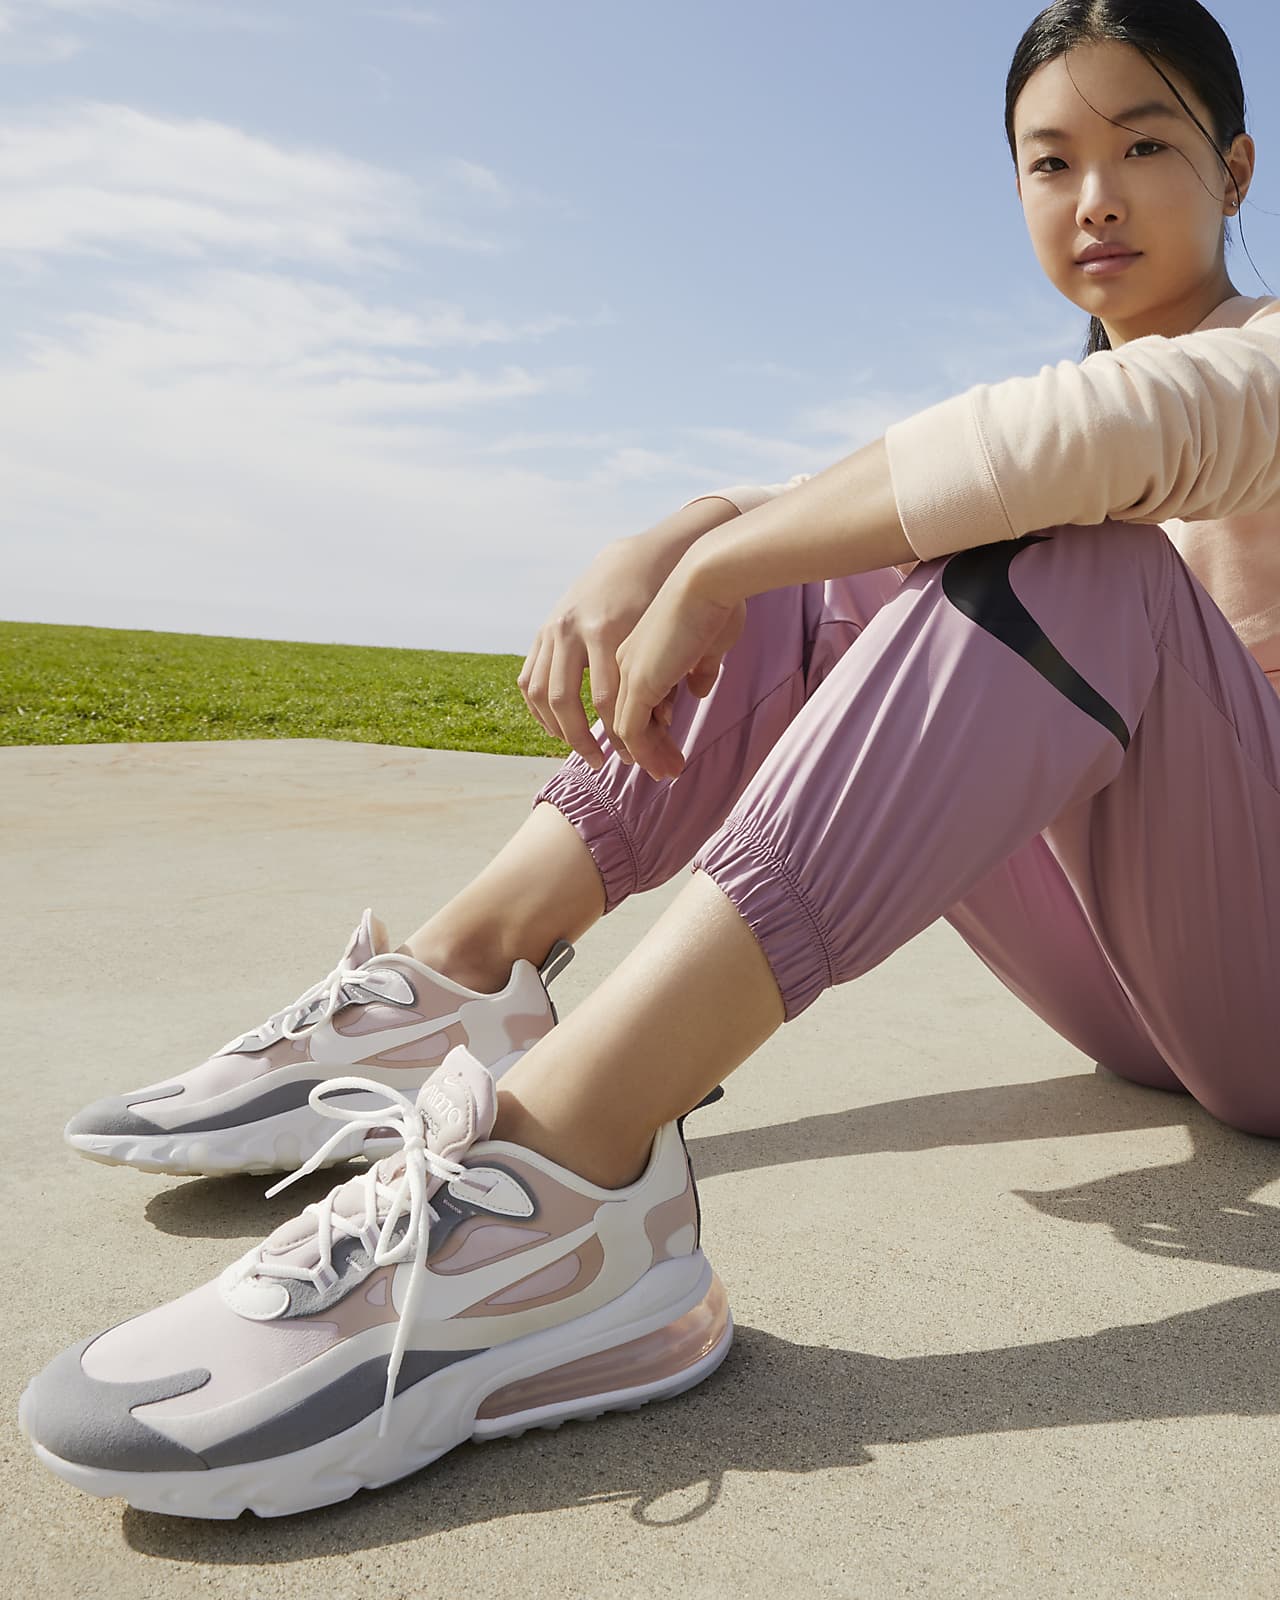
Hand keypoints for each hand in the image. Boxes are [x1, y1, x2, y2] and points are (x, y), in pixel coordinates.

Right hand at [517, 535, 681, 770]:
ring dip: (556, 728)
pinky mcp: (544, 629)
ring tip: (578, 747)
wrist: (639, 558)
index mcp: (608, 630)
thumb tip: (659, 729)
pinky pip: (528, 678)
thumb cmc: (664, 602)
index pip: (607, 700)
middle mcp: (574, 629)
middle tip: (601, 762)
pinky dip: (538, 708)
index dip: (619, 735)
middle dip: (583, 739)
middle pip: (567, 701)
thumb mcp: (666, 640)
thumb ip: (663, 681)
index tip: (633, 757)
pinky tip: (556, 726)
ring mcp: (554, 627)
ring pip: (540, 692)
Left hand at [613, 563, 746, 780]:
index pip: (637, 694)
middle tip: (665, 769)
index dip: (651, 723)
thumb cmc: (718, 599)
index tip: (667, 744)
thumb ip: (700, 667)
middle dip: (645, 746)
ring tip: (667, 772)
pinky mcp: (639, 683)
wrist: (709, 577)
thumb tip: (698, 689)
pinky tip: (663, 765)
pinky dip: (645, 752)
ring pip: (626, 727)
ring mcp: (628, 671)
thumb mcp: (708, 640)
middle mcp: (625, 658)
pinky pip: (632, 730)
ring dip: (646, 755)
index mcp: (637, 644)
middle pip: (626, 714)